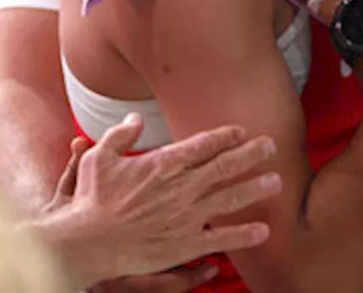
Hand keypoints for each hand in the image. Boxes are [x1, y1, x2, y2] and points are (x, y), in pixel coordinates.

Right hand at [35, 115, 281, 288]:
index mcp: (163, 164)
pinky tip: (263, 231)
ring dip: (255, 188)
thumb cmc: (90, 201)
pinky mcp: (184, 244)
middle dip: (252, 154)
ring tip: (277, 182)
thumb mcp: (99, 158)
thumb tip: (135, 117)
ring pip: (230, 199)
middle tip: (271, 146)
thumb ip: (120, 134)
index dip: (226, 137)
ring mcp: (185, 216)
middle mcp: (181, 187)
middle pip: (225, 167)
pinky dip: (243, 234)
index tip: (241, 132)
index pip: (203, 145)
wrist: (85, 243)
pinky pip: (221, 239)